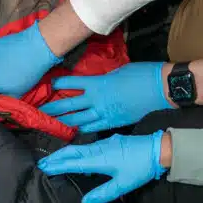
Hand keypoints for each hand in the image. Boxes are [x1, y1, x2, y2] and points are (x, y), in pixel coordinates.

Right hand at [37, 132, 165, 202]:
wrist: (158, 149)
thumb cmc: (140, 168)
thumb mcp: (123, 185)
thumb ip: (103, 193)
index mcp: (98, 159)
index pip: (72, 163)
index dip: (57, 165)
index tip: (43, 167)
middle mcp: (97, 150)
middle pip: (71, 152)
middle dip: (56, 157)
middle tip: (43, 162)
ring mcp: (104, 144)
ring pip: (79, 148)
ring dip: (65, 153)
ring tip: (55, 159)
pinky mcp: (110, 142)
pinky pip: (88, 146)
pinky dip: (77, 151)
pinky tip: (79, 156)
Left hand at [39, 63, 170, 132]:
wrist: (162, 89)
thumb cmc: (143, 74)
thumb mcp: (118, 70)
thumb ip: (103, 78)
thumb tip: (95, 82)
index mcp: (97, 83)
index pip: (70, 83)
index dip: (58, 84)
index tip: (50, 85)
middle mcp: (97, 100)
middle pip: (69, 105)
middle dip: (52, 108)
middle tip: (39, 112)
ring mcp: (105, 113)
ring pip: (78, 120)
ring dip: (63, 122)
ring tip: (51, 124)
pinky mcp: (114, 123)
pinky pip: (93, 128)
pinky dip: (82, 130)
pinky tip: (74, 132)